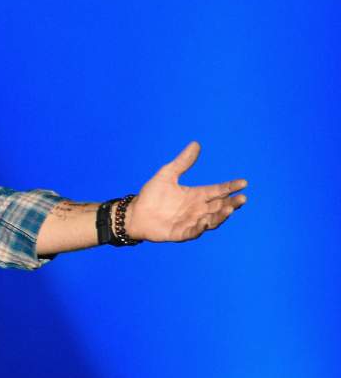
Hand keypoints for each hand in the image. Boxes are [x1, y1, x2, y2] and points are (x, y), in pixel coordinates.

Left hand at [127, 141, 246, 242]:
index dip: (231, 187)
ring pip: (211, 220)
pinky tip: (205, 222)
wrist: (134, 213)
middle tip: (242, 198)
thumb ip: (182, 162)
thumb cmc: (151, 195)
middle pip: (220, 206)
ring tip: (229, 209)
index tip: (244, 182)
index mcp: (197, 195)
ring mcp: (190, 222)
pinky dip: (200, 228)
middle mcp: (197, 209)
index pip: (218, 190)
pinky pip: (193, 232)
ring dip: (221, 215)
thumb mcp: (167, 174)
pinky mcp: (180, 233)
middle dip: (232, 203)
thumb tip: (196, 144)